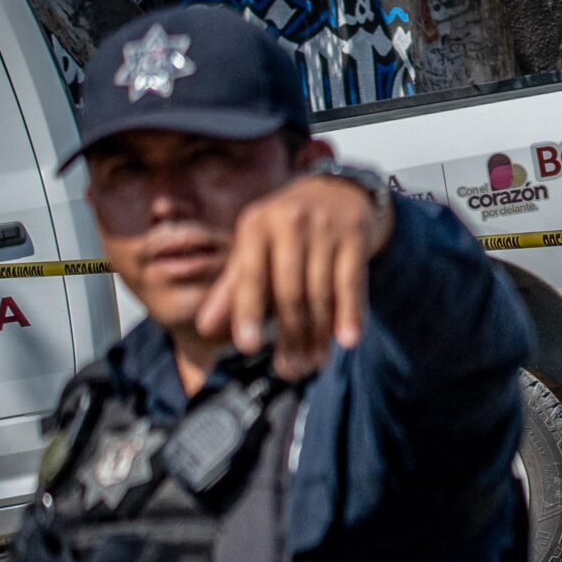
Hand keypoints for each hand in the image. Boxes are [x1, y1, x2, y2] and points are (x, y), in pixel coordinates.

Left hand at [195, 174, 393, 379]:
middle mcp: (289, 222)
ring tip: (314, 363)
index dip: (249, 312)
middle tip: (290, 370)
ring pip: (321, 292)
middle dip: (290, 335)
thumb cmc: (289, 228)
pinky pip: (352, 282)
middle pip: (289, 290)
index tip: (248, 347)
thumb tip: (206, 327)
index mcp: (256, 225)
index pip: (250, 275)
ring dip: (319, 334)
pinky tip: (348, 340)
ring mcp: (325, 228)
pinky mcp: (355, 235)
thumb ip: (233, 286)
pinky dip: (351, 313)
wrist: (339, 191)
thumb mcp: (256, 248)